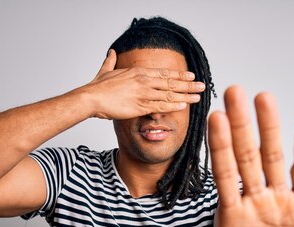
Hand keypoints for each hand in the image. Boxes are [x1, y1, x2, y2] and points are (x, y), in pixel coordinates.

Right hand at [84, 49, 205, 119]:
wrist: (92, 98)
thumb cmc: (98, 87)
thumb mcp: (106, 70)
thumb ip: (111, 61)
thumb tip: (111, 53)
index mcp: (138, 72)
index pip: (164, 73)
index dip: (179, 75)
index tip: (190, 75)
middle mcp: (144, 81)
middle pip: (171, 82)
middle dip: (188, 84)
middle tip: (201, 85)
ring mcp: (143, 93)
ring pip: (169, 94)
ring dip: (185, 95)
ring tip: (198, 96)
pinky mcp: (140, 106)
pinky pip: (161, 106)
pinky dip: (173, 105)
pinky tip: (184, 105)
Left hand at [144, 86, 293, 226]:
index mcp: (231, 212)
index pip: (224, 172)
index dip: (219, 146)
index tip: (213, 117)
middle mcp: (255, 199)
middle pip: (247, 156)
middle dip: (241, 125)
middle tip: (232, 91)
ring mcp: (280, 201)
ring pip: (274, 159)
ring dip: (270, 129)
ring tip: (263, 97)